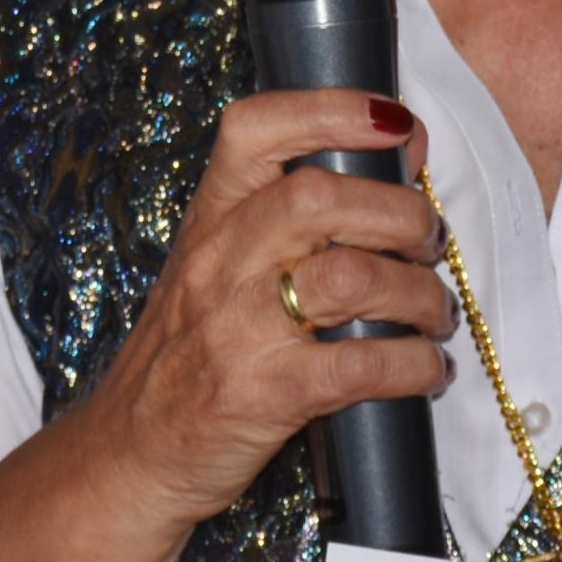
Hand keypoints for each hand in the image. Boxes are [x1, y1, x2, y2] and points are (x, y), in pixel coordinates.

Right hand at [71, 90, 454, 531]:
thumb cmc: (186, 355)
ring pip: (350, 278)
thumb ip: (281, 220)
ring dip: (419, 294)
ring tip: (434, 313)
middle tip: (429, 243)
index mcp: (209, 219)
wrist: (128, 451)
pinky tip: (425, 368)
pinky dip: (413, 363)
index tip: (397, 124)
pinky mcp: (264, 396)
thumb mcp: (213, 266)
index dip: (332, 111)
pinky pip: (360, 365)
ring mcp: (238, 328)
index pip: (256, 131)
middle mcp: (219, 262)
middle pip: (319, 198)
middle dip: (401, 214)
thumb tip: (391, 172)